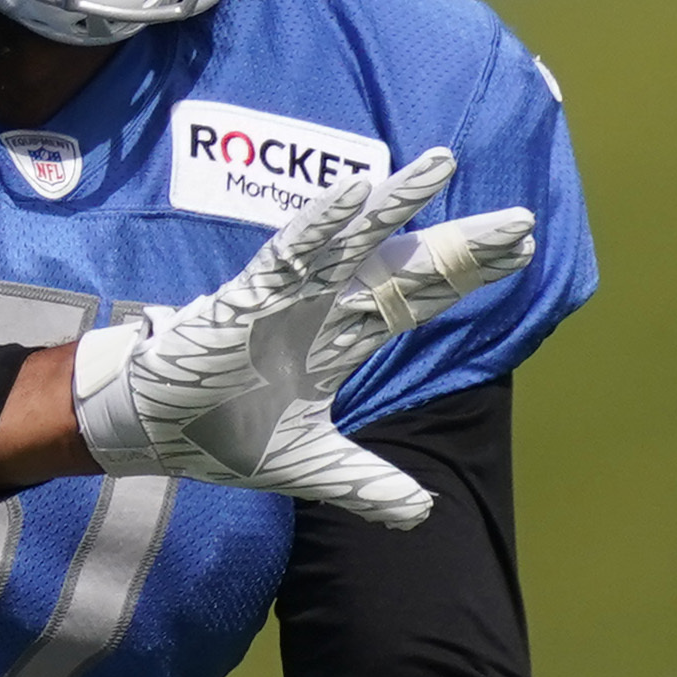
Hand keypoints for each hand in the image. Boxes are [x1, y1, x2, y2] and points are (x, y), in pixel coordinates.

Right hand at [73, 147, 533, 528]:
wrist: (154, 430)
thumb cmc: (224, 432)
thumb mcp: (310, 467)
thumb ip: (366, 484)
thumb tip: (423, 514)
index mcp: (343, 338)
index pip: (420, 298)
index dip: (468, 275)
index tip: (521, 252)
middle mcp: (327, 306)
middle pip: (409, 265)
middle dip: (463, 244)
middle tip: (522, 220)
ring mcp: (291, 295)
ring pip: (356, 239)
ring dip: (400, 202)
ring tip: (444, 163)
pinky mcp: (249, 295)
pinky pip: (290, 250)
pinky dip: (322, 222)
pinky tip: (357, 190)